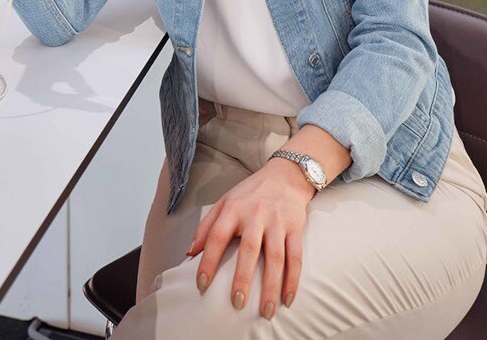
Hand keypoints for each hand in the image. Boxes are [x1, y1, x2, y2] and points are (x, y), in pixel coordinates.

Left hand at [189, 159, 312, 319]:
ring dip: (271, 286)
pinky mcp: (295, 228)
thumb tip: (190, 252)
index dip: (208, 261)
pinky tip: (288, 299)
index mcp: (233, 209)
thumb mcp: (224, 201)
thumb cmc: (251, 193)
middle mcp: (256, 215)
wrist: (285, 175)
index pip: (216, 236)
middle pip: (249, 250)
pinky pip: (295, 258)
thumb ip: (206, 226)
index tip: (202, 284)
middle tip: (237, 303)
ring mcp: (277, 222)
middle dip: (242, 278)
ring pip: (276, 258)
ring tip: (266, 311)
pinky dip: (293, 280)